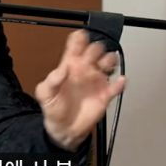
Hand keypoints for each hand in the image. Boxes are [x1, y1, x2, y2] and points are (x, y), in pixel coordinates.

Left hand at [35, 30, 126, 151]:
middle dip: (96, 48)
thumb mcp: (45, 93)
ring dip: (110, 60)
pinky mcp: (105, 95)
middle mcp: (85, 70)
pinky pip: (116, 86)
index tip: (82, 36)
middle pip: (95, 49)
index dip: (80, 38)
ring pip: (108, 62)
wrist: (64, 129)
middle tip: (92, 57)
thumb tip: (62, 68)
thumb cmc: (53, 108)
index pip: (76, 45)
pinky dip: (120, 83)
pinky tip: (119, 81)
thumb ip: (52, 80)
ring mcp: (96, 81)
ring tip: (106, 65)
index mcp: (70, 66)